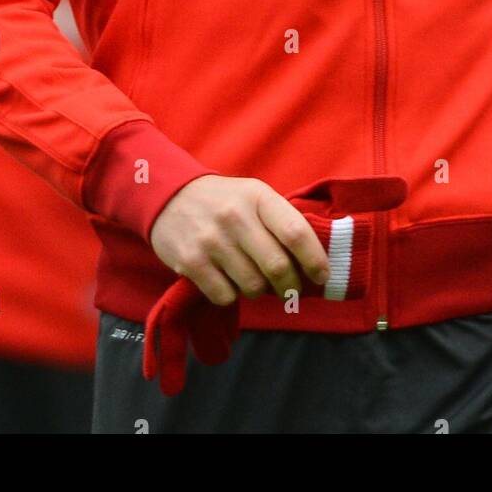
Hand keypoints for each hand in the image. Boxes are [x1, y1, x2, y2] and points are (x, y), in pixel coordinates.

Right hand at [149, 175, 330, 306]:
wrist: (169, 196)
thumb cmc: (224, 201)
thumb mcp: (254, 195)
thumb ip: (281, 221)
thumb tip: (314, 262)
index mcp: (258, 196)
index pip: (296, 233)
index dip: (315, 260)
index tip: (322, 276)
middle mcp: (235, 216)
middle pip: (277, 267)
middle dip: (290, 286)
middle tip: (291, 290)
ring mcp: (211, 240)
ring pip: (253, 286)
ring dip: (259, 290)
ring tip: (253, 278)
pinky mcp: (191, 262)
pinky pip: (226, 296)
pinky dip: (232, 295)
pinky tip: (227, 279)